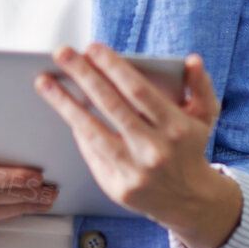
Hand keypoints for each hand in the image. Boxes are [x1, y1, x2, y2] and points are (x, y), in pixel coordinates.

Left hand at [37, 44, 241, 247]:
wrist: (190, 199)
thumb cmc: (189, 147)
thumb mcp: (204, 115)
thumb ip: (199, 85)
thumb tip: (191, 60)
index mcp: (176, 128)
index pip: (138, 91)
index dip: (113, 68)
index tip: (92, 48)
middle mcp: (154, 150)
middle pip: (111, 106)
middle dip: (83, 75)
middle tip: (61, 53)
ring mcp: (135, 171)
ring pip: (92, 131)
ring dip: (64, 103)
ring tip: (44, 81)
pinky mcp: (118, 187)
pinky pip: (92, 152)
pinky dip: (77, 128)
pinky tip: (63, 107)